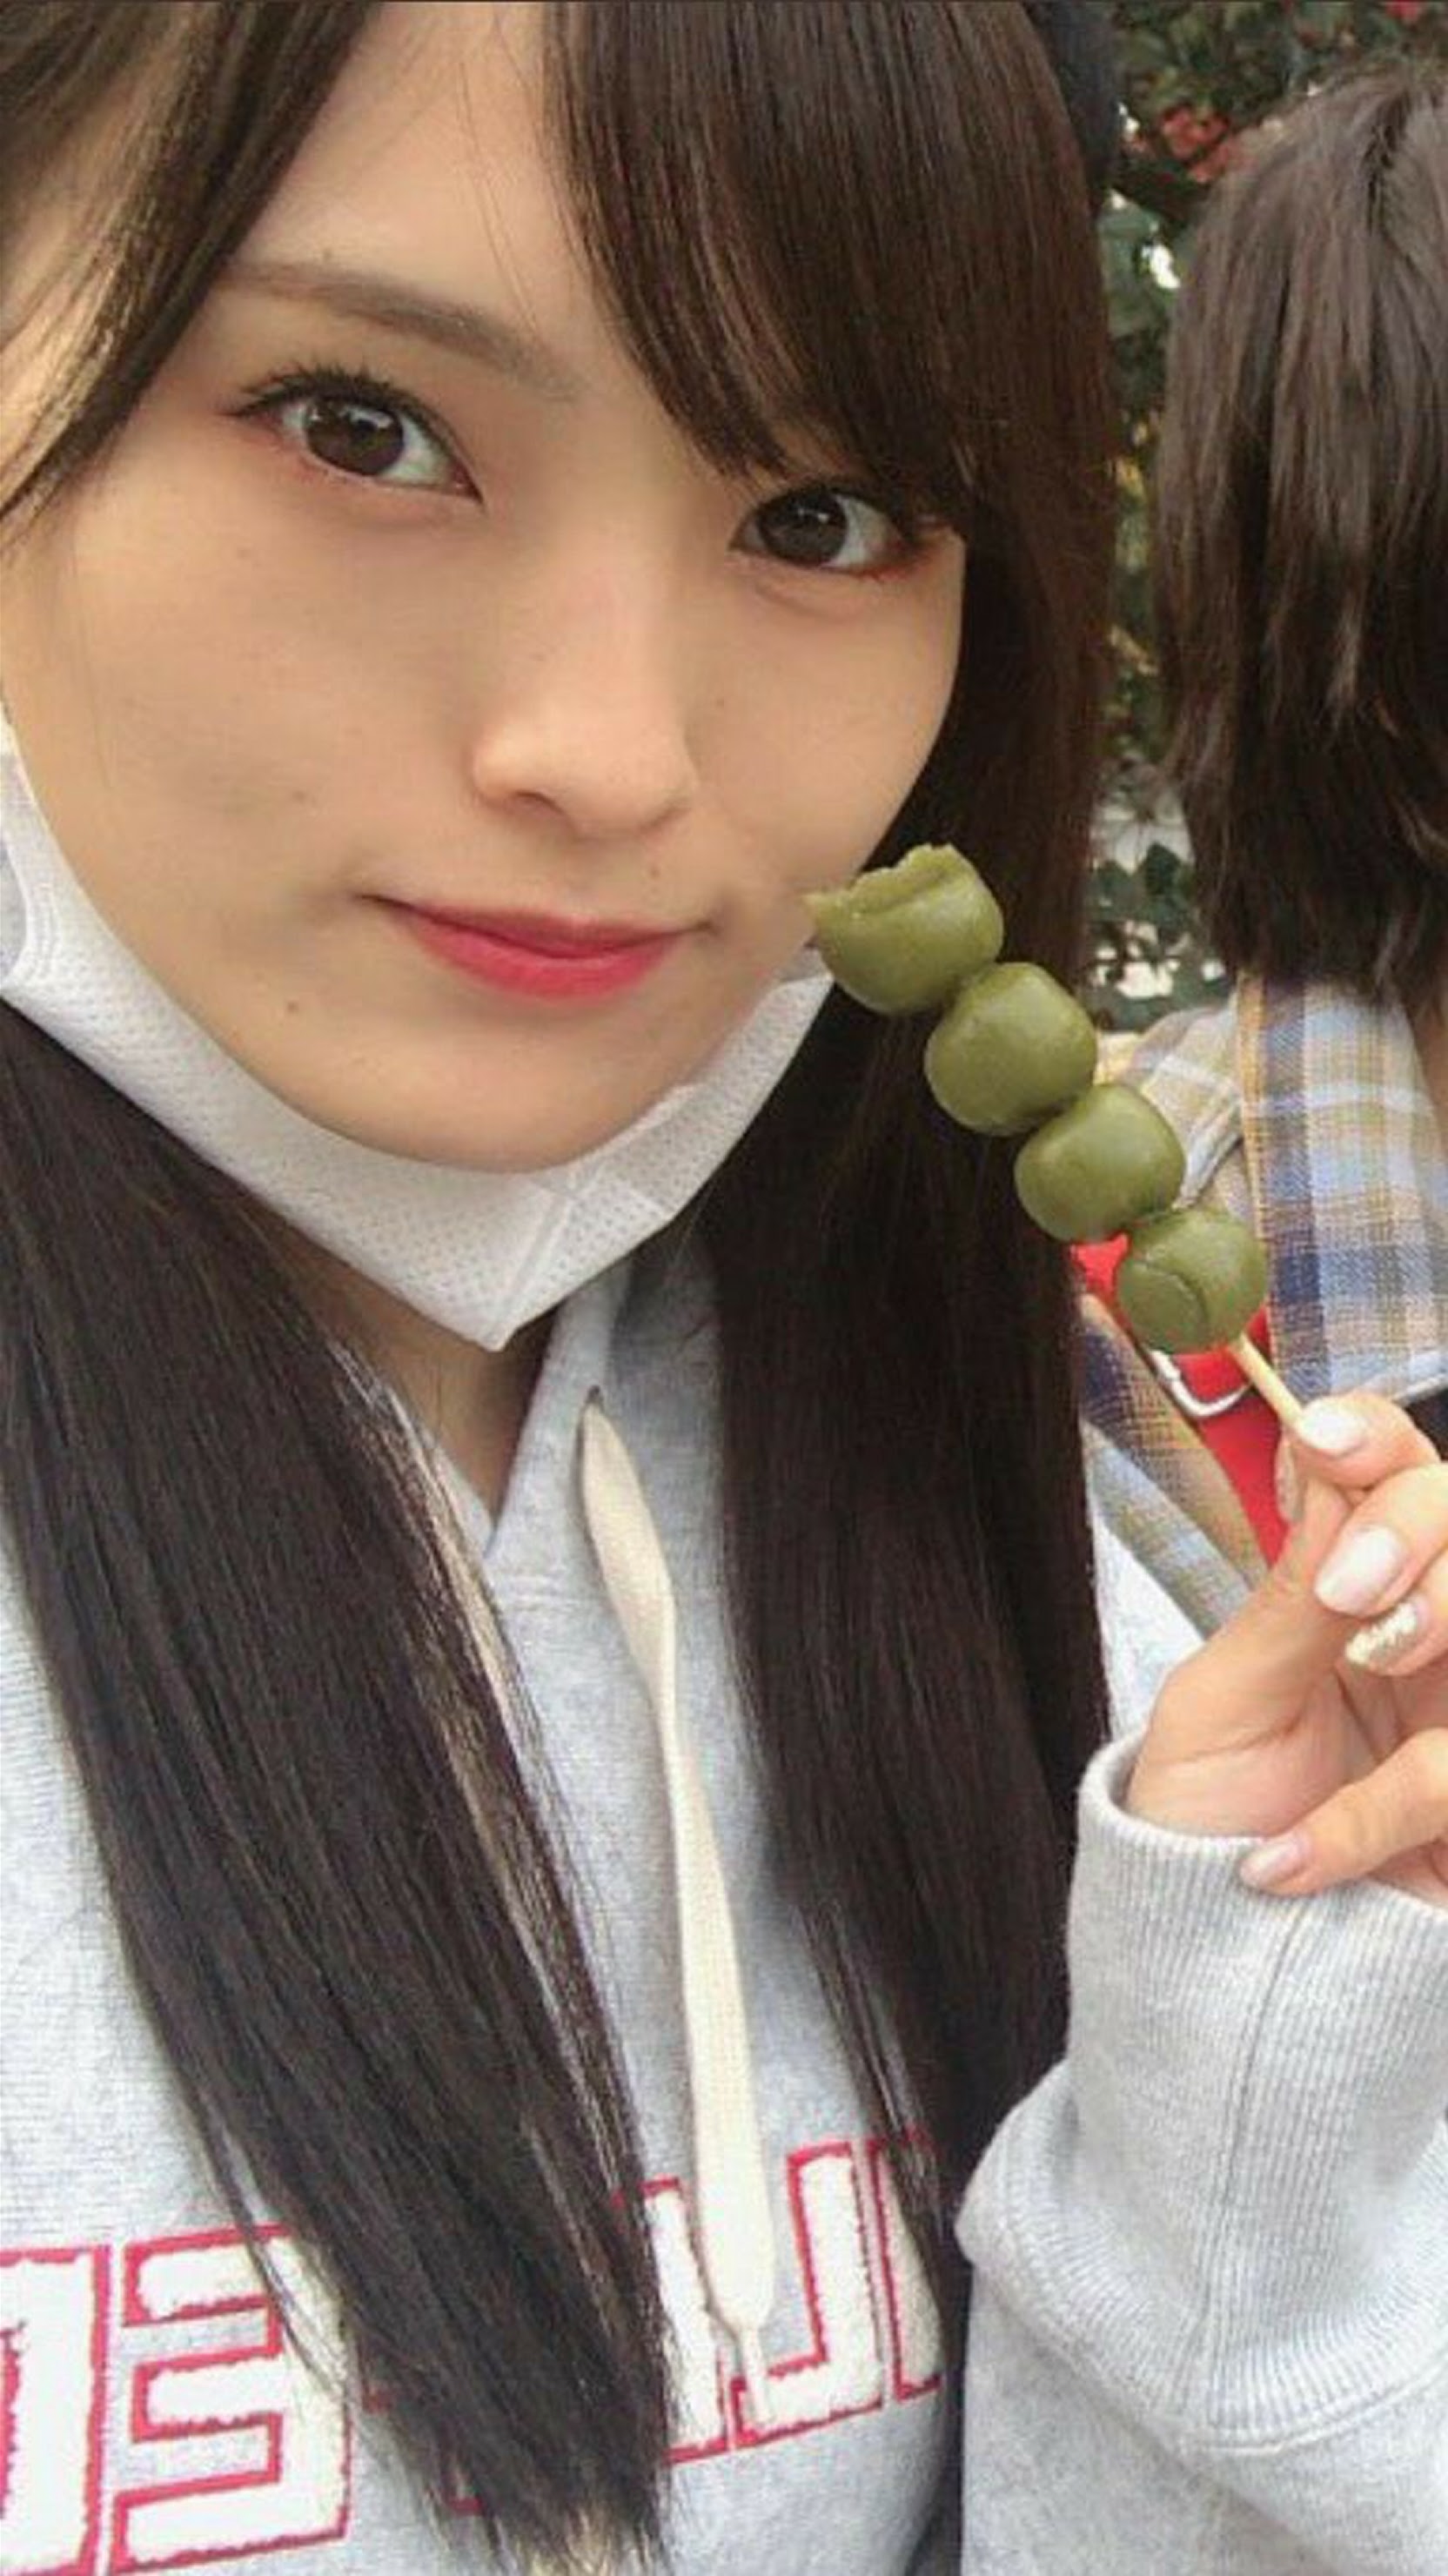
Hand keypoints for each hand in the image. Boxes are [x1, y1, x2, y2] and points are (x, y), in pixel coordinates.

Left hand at [1128, 1393, 1447, 1908]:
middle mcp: (1436, 1639)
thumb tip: (1330, 1461)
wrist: (1213, 1971)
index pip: (1401, 1472)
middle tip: (1349, 1588)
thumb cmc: (1209, 1826)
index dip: (1376, 1441)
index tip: (1325, 1443)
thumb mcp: (1223, 1704)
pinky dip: (1382, 1812)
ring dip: (1443, 1615)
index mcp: (1360, 1590)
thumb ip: (1289, 1597)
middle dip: (1420, 1527)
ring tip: (1363, 1661)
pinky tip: (1293, 1858)